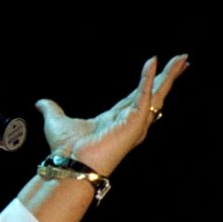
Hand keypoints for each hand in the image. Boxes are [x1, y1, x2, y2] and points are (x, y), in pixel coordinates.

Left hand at [35, 55, 188, 175]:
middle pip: (153, 93)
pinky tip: (153, 63)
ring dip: (168, 76)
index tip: (157, 70)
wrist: (70, 163)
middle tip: (182, 61)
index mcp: (115, 120)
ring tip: (182, 59)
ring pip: (156, 94)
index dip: (147, 83)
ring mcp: (134, 122)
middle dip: (167, 77)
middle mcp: (128, 121)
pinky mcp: (134, 122)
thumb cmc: (66, 149)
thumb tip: (40, 104)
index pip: (137, 97)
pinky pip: (144, 96)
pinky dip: (148, 79)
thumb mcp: (56, 122)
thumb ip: (51, 110)